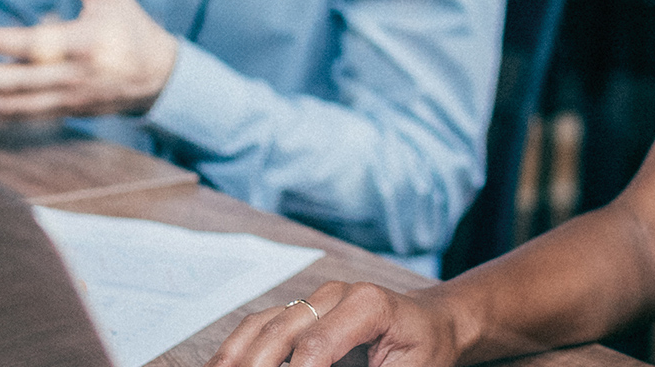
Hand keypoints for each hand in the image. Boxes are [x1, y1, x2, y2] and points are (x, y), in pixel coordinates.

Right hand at [205, 281, 458, 366]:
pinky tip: (222, 366)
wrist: (431, 324)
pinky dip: (236, 351)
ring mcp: (314, 299)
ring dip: (233, 359)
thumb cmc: (424, 351)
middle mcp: (335, 294)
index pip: (314, 347)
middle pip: (279, 334)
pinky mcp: (300, 310)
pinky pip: (258, 327)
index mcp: (368, 305)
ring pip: (260, 327)